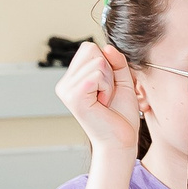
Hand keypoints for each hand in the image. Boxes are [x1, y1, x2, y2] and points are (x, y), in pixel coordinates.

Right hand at [57, 40, 141, 156]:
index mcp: (73, 79)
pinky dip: (107, 87)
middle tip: (106, 95)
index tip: (108, 88)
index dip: (106, 64)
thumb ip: (117, 62)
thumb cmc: (121, 116)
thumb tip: (107, 47)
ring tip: (105, 100)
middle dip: (108, 71)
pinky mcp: (73, 95)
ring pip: (97, 61)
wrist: (121, 141)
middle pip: (90, 49)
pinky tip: (103, 103)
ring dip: (109, 82)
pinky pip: (97, 73)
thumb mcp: (122, 82)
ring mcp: (66, 89)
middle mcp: (65, 83)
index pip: (89, 48)